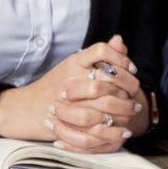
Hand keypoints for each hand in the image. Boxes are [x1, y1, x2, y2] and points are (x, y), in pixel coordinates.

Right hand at [0, 35, 145, 152]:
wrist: (30, 108)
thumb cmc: (58, 83)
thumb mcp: (76, 64)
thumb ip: (100, 54)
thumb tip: (119, 40)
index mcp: (74, 62)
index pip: (101, 51)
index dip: (120, 58)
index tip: (131, 68)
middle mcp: (72, 79)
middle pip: (106, 79)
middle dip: (128, 85)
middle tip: (137, 91)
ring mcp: (69, 100)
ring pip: (103, 102)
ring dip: (123, 107)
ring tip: (133, 109)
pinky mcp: (69, 120)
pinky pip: (95, 124)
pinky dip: (112, 128)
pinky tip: (121, 127)